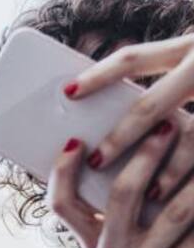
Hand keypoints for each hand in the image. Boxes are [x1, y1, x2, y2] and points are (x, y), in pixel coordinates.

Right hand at [48, 128, 193, 247]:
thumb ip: (114, 221)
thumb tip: (130, 167)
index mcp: (92, 247)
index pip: (63, 205)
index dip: (63, 172)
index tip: (76, 142)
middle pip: (122, 194)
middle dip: (146, 154)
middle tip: (166, 124)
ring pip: (171, 211)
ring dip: (191, 176)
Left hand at [67, 34, 193, 189]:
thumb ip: (171, 67)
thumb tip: (95, 94)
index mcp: (193, 46)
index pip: (135, 59)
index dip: (98, 76)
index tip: (66, 93)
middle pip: (154, 106)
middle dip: (123, 137)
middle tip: (98, 160)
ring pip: (193, 139)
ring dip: (169, 169)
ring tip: (148, 195)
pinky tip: (185, 201)